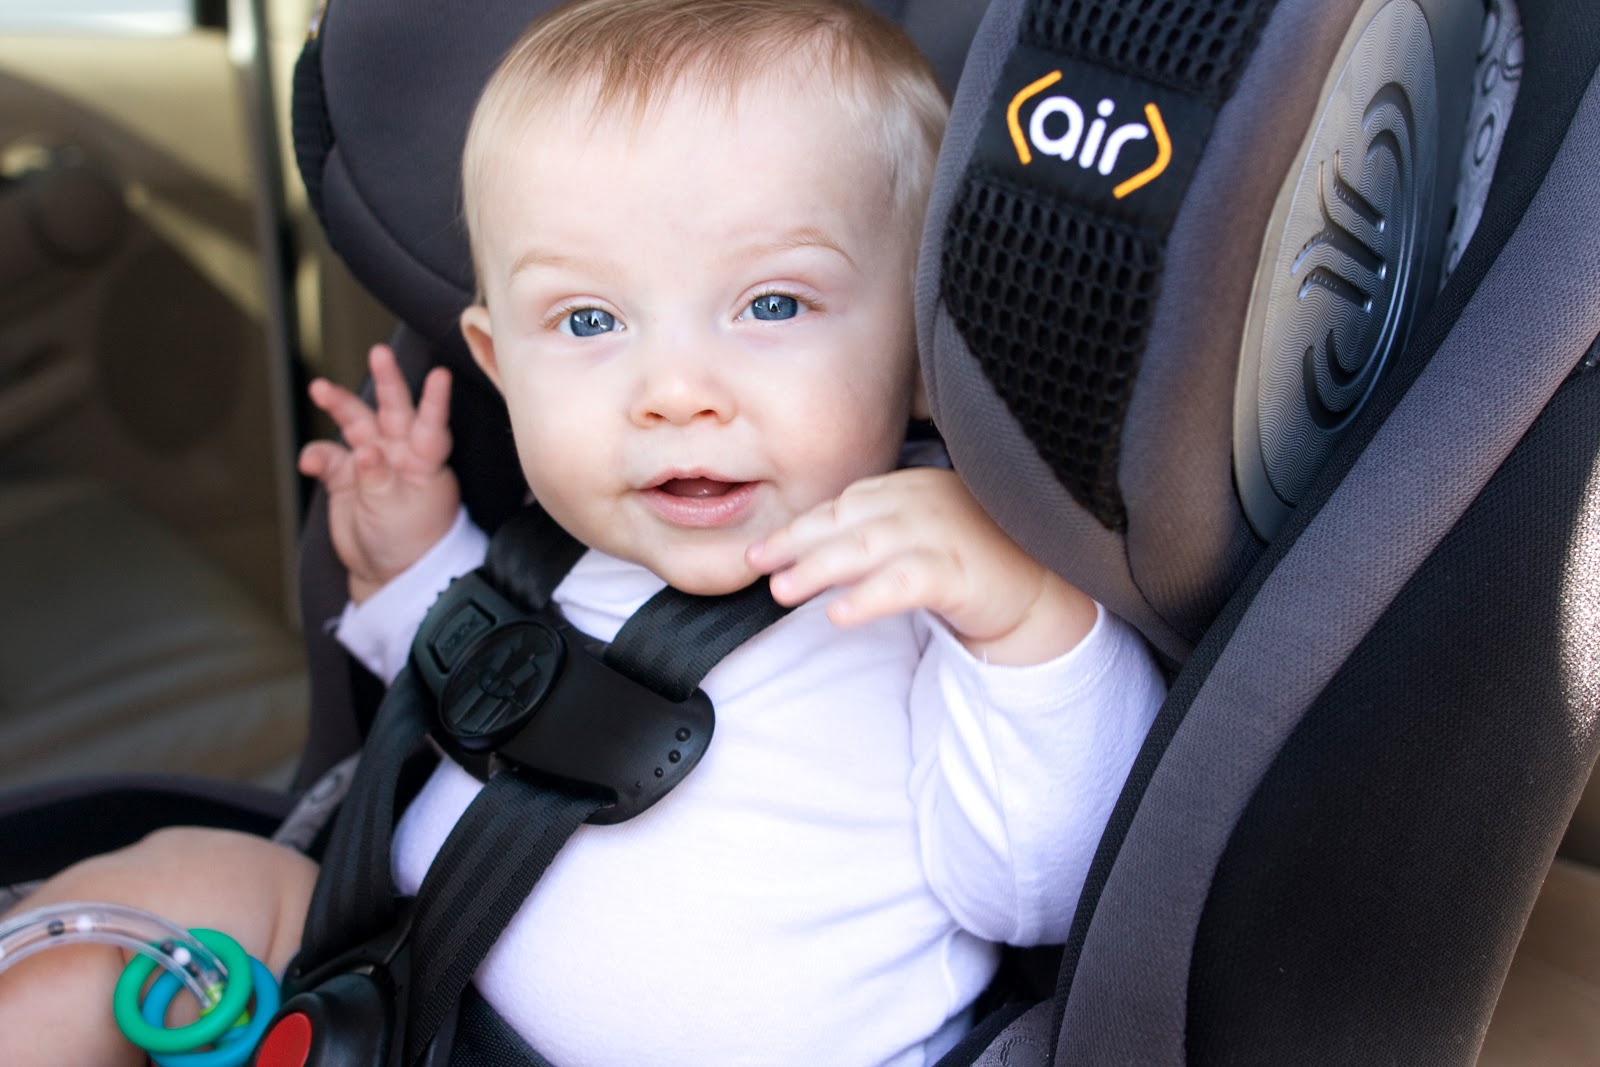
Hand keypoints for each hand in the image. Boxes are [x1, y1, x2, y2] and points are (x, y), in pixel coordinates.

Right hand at [298, 344, 459, 602]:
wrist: (389, 574)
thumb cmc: (409, 543)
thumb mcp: (395, 511)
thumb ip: (377, 479)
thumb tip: (364, 451)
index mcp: (425, 462)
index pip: (432, 426)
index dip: (435, 401)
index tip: (440, 375)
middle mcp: (401, 455)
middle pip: (393, 411)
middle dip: (386, 381)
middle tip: (379, 353)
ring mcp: (373, 463)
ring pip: (357, 425)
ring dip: (340, 406)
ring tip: (320, 389)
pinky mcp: (347, 476)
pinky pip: (329, 457)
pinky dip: (317, 456)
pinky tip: (308, 463)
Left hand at [747, 468, 1096, 664]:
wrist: (1042, 588)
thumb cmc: (975, 556)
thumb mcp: (921, 528)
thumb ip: (875, 527)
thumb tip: (811, 547)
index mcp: (910, 487)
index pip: (842, 504)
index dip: (799, 526)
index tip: (762, 548)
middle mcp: (921, 502)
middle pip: (845, 521)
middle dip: (796, 543)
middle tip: (757, 564)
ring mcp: (941, 534)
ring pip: (866, 549)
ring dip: (819, 569)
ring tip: (783, 590)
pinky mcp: (960, 572)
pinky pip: (905, 583)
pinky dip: (869, 597)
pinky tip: (840, 614)